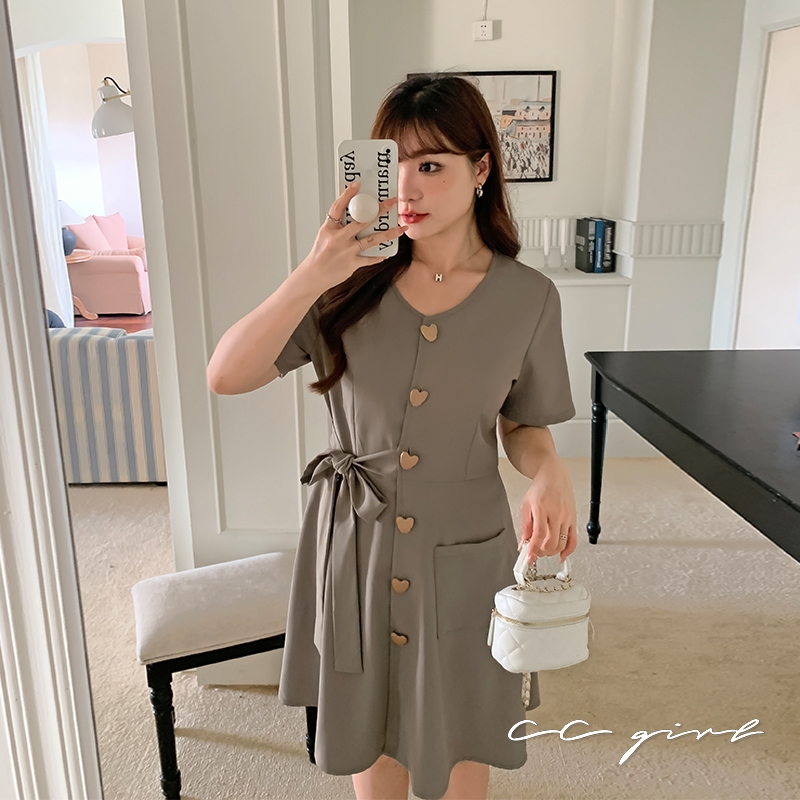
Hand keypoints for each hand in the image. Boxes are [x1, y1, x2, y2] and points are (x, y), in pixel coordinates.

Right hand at [301, 179, 406, 293]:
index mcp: (330, 228)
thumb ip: (338, 224)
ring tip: (400, 229)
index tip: (357, 184)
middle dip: (379, 210)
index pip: (339, 207)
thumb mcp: (325, 234)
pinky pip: (369, 259)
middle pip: (362, 221)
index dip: (347, 194)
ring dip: (388, 234)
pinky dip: (378, 256)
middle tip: (391, 202)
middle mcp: (339, 238)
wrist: (314, 275)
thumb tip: (351, 211)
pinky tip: (387, 253)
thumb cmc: (320, 254)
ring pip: (371, 240)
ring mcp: (346, 251)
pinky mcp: (352, 263)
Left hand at [517, 456, 576, 563]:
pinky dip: (568, 551)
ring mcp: (567, 517)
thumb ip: (525, 526)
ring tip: (544, 551)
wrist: (555, 477)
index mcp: (542, 508)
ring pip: (562, 544)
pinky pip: (574, 540)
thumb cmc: (540, 489)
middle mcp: (557, 513)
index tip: (529, 558)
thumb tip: (523, 544)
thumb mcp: (526, 505)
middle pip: (552, 542)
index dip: (534, 549)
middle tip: (535, 553)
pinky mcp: (574, 520)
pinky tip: (561, 555)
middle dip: (542, 552)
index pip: (539, 534)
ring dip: (552, 552)